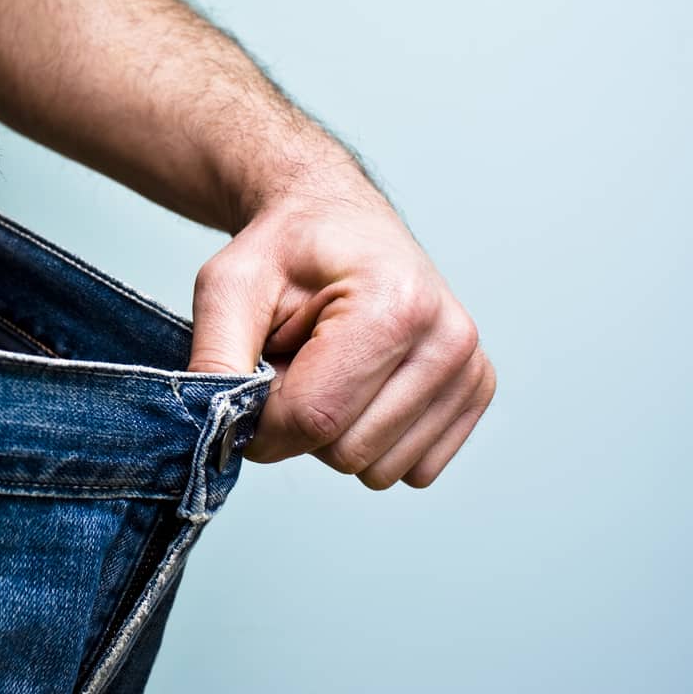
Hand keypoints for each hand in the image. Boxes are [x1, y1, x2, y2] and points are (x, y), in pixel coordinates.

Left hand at [189, 182, 494, 487]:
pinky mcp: (476, 391)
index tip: (249, 383)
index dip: (263, 422)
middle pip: (348, 452)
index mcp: (393, 304)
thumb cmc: (284, 251)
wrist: (336, 223)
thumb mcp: (228, 287)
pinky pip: (412, 469)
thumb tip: (219, 436)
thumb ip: (216, 361)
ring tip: (329, 365)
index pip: (315, 417)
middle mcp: (448, 338)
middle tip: (295, 359)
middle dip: (300, 422)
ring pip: (379, 470)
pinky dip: (373, 438)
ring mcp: (470, 367)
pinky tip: (363, 382)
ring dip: (336, 431)